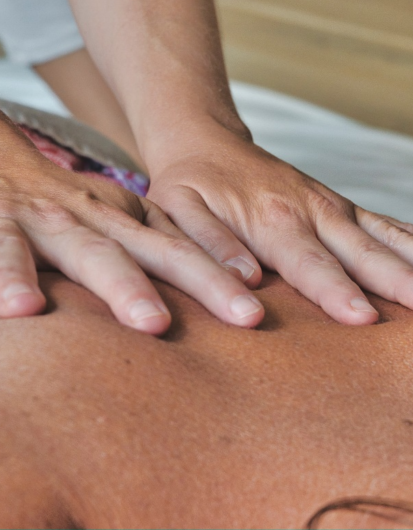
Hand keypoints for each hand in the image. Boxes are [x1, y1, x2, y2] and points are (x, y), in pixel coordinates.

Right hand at [0, 130, 264, 333]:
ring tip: (155, 323)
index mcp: (130, 222)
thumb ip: (153, 254)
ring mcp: (51, 223)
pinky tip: (20, 310)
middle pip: (161, 253)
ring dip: (124, 286)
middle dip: (208, 283)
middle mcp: (100, 220)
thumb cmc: (64, 212)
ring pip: (92, 254)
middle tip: (250, 317)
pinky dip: (10, 277)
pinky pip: (2, 253)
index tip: (264, 306)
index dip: (226, 273)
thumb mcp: (114, 225)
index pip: (187, 248)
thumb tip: (215, 296)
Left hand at [146, 127, 412, 324]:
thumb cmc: (192, 188)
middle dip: (411, 277)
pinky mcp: (351, 210)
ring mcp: (340, 210)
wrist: (210, 144)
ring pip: (397, 235)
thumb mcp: (179, 217)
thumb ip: (210, 250)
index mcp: (274, 221)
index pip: (310, 265)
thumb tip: (245, 290)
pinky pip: (400, 226)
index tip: (367, 320)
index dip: (337, 293)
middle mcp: (317, 212)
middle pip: (370, 251)